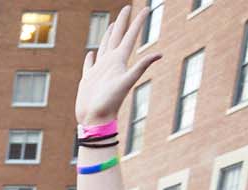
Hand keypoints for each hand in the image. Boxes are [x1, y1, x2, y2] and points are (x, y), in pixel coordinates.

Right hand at [77, 3, 160, 124]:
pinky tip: (92, 54)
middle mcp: (110, 63)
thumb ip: (141, 67)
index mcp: (119, 61)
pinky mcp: (88, 79)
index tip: (146, 9)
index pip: (130, 36)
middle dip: (122, 22)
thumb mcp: (127, 82)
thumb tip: (160, 54)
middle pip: (117, 37)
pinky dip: (91, 58)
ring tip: (112, 25)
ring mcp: (99, 71)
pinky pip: (90, 65)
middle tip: (127, 8)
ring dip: (108, 36)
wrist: (95, 120)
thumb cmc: (110, 103)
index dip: (137, 22)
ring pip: (105, 47)